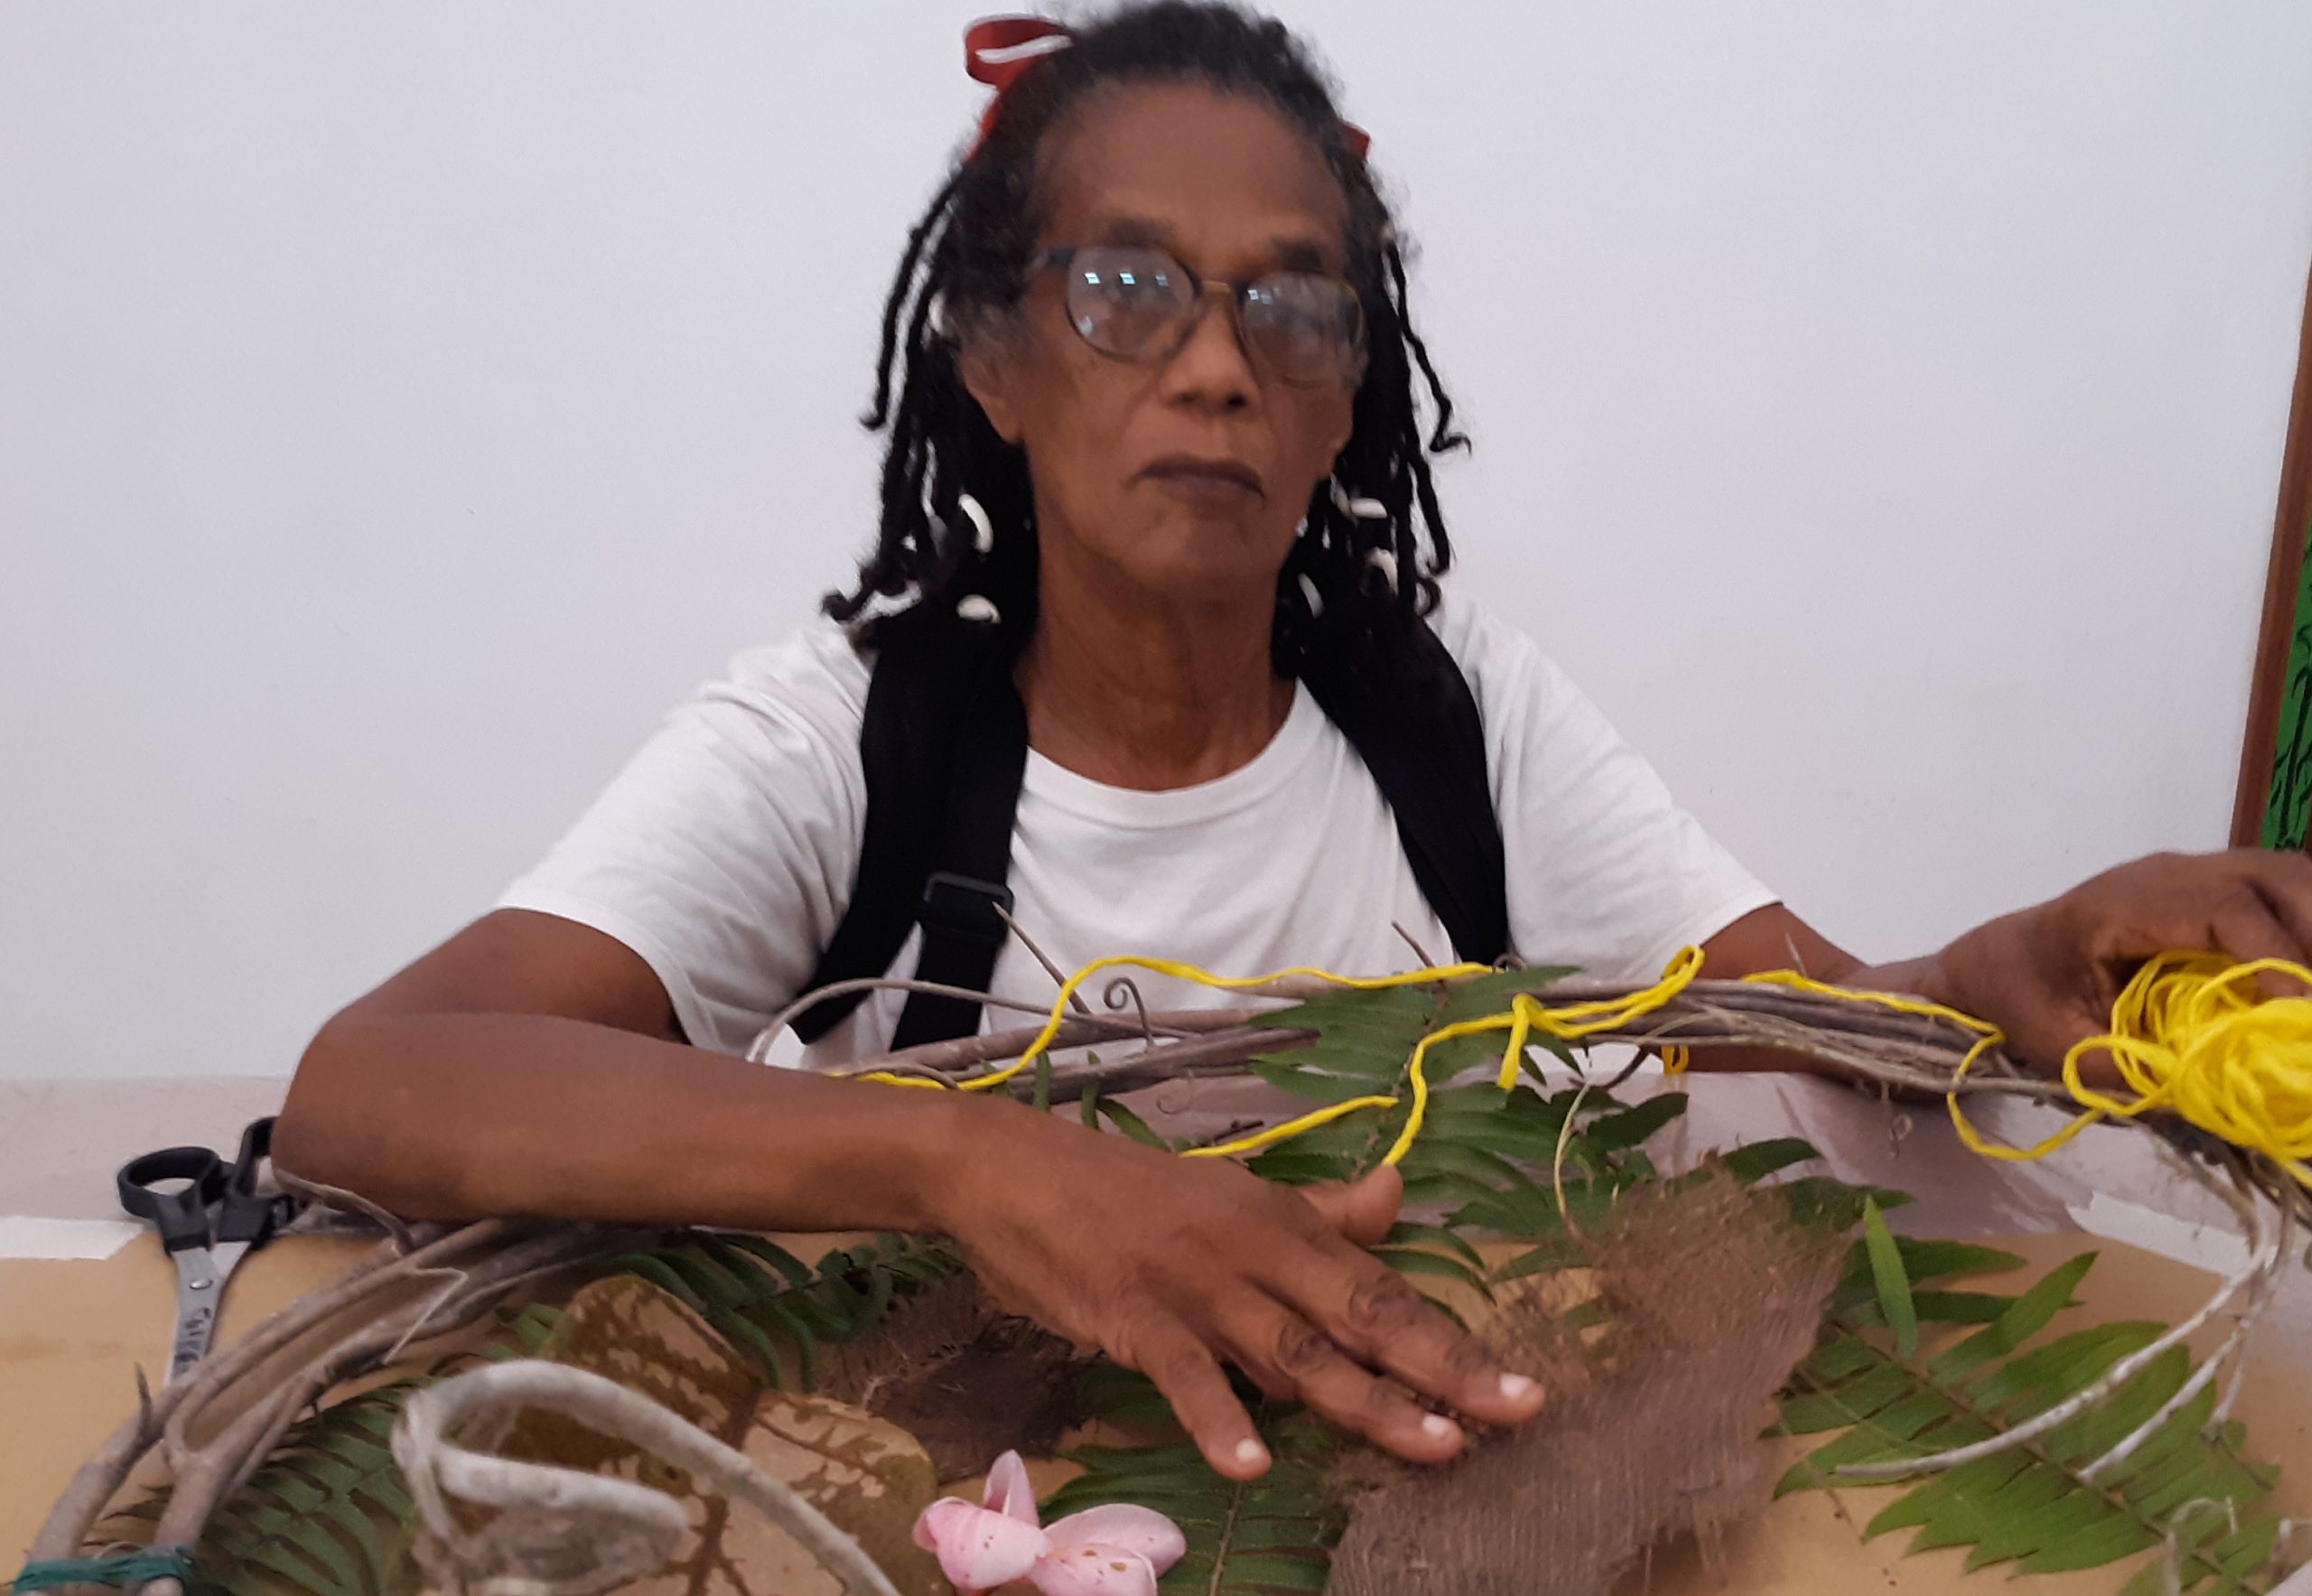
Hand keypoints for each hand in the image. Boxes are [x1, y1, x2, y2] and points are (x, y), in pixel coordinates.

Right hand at [934, 1099, 1545, 1478]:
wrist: (1016, 1170)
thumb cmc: (1130, 1193)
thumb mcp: (1232, 1194)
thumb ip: (1320, 1211)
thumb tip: (1401, 1192)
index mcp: (1282, 1223)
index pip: (1383, 1287)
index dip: (1453, 1339)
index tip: (1522, 1387)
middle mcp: (1253, 1252)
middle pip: (1360, 1317)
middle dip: (1440, 1369)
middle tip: (1512, 1414)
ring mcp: (1195, 1287)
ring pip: (1293, 1350)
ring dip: (1362, 1399)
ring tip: (1429, 1445)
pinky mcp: (1134, 1316)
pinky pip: (1184, 1374)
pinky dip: (1216, 1418)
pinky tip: (1250, 1464)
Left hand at [1936, 848, 2311, 1070]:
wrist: (2001, 957)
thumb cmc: (2025, 998)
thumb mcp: (2061, 1045)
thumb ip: (2130, 1070)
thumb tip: (2216, 1096)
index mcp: (2121, 906)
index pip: (2221, 912)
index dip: (2275, 960)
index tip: (2301, 1015)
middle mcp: (2167, 874)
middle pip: (2270, 880)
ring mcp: (2193, 871)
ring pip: (2286, 876)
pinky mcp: (2212, 884)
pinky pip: (2280, 888)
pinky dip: (2309, 924)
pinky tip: (2309, 976)